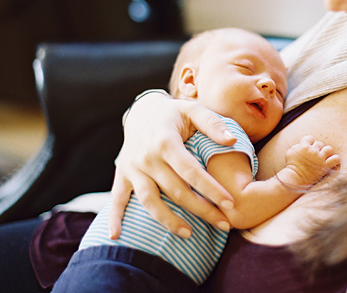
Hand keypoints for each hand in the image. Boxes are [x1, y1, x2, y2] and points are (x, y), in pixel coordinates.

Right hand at [108, 91, 237, 238]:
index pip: (191, 171)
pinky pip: (116, 198)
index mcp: (166, 141)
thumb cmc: (174, 113)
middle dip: (201, 209)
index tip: (230, 203)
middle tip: (224, 224)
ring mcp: (132, 168)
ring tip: (189, 234)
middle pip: (175, 190)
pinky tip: (116, 236)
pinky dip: (114, 217)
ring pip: (149, 200)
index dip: (211, 189)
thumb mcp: (193, 110)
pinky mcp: (122, 174)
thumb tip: (232, 141)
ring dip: (168, 220)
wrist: (141, 111)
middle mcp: (147, 157)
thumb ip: (213, 124)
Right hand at [283, 135, 339, 188]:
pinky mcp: (325, 166)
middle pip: (320, 143)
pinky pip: (336, 158)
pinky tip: (331, 162)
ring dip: (327, 153)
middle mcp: (313, 151)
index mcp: (304, 146)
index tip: (308, 150)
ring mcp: (320, 159)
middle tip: (314, 157)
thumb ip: (297, 146)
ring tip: (323, 158)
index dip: (309, 143)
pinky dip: (335, 160)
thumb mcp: (289, 153)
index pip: (310, 138)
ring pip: (329, 149)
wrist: (295, 179)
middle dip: (317, 149)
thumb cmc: (291, 166)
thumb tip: (303, 144)